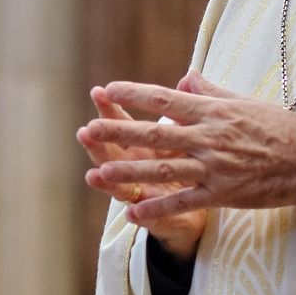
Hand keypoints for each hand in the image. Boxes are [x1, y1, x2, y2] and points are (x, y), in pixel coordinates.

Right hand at [77, 85, 209, 258]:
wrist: (211, 201)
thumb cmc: (195, 162)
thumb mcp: (194, 133)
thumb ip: (186, 109)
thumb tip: (189, 77)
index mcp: (145, 145)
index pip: (124, 123)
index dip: (112, 109)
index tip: (99, 92)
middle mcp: (137, 169)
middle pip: (114, 155)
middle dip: (99, 144)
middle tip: (85, 132)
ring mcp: (145, 194)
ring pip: (122, 187)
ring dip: (108, 183)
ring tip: (93, 176)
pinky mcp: (160, 217)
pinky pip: (151, 217)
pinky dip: (142, 216)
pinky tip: (129, 215)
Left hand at [80, 72, 295, 232]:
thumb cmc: (282, 128)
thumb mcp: (246, 102)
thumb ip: (212, 92)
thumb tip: (185, 78)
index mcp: (214, 112)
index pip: (165, 98)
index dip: (135, 94)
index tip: (108, 89)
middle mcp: (209, 137)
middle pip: (155, 134)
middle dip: (119, 132)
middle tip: (87, 129)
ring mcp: (214, 167)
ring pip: (163, 169)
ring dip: (128, 172)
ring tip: (98, 173)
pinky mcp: (223, 193)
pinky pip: (184, 202)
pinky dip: (157, 209)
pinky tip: (132, 214)